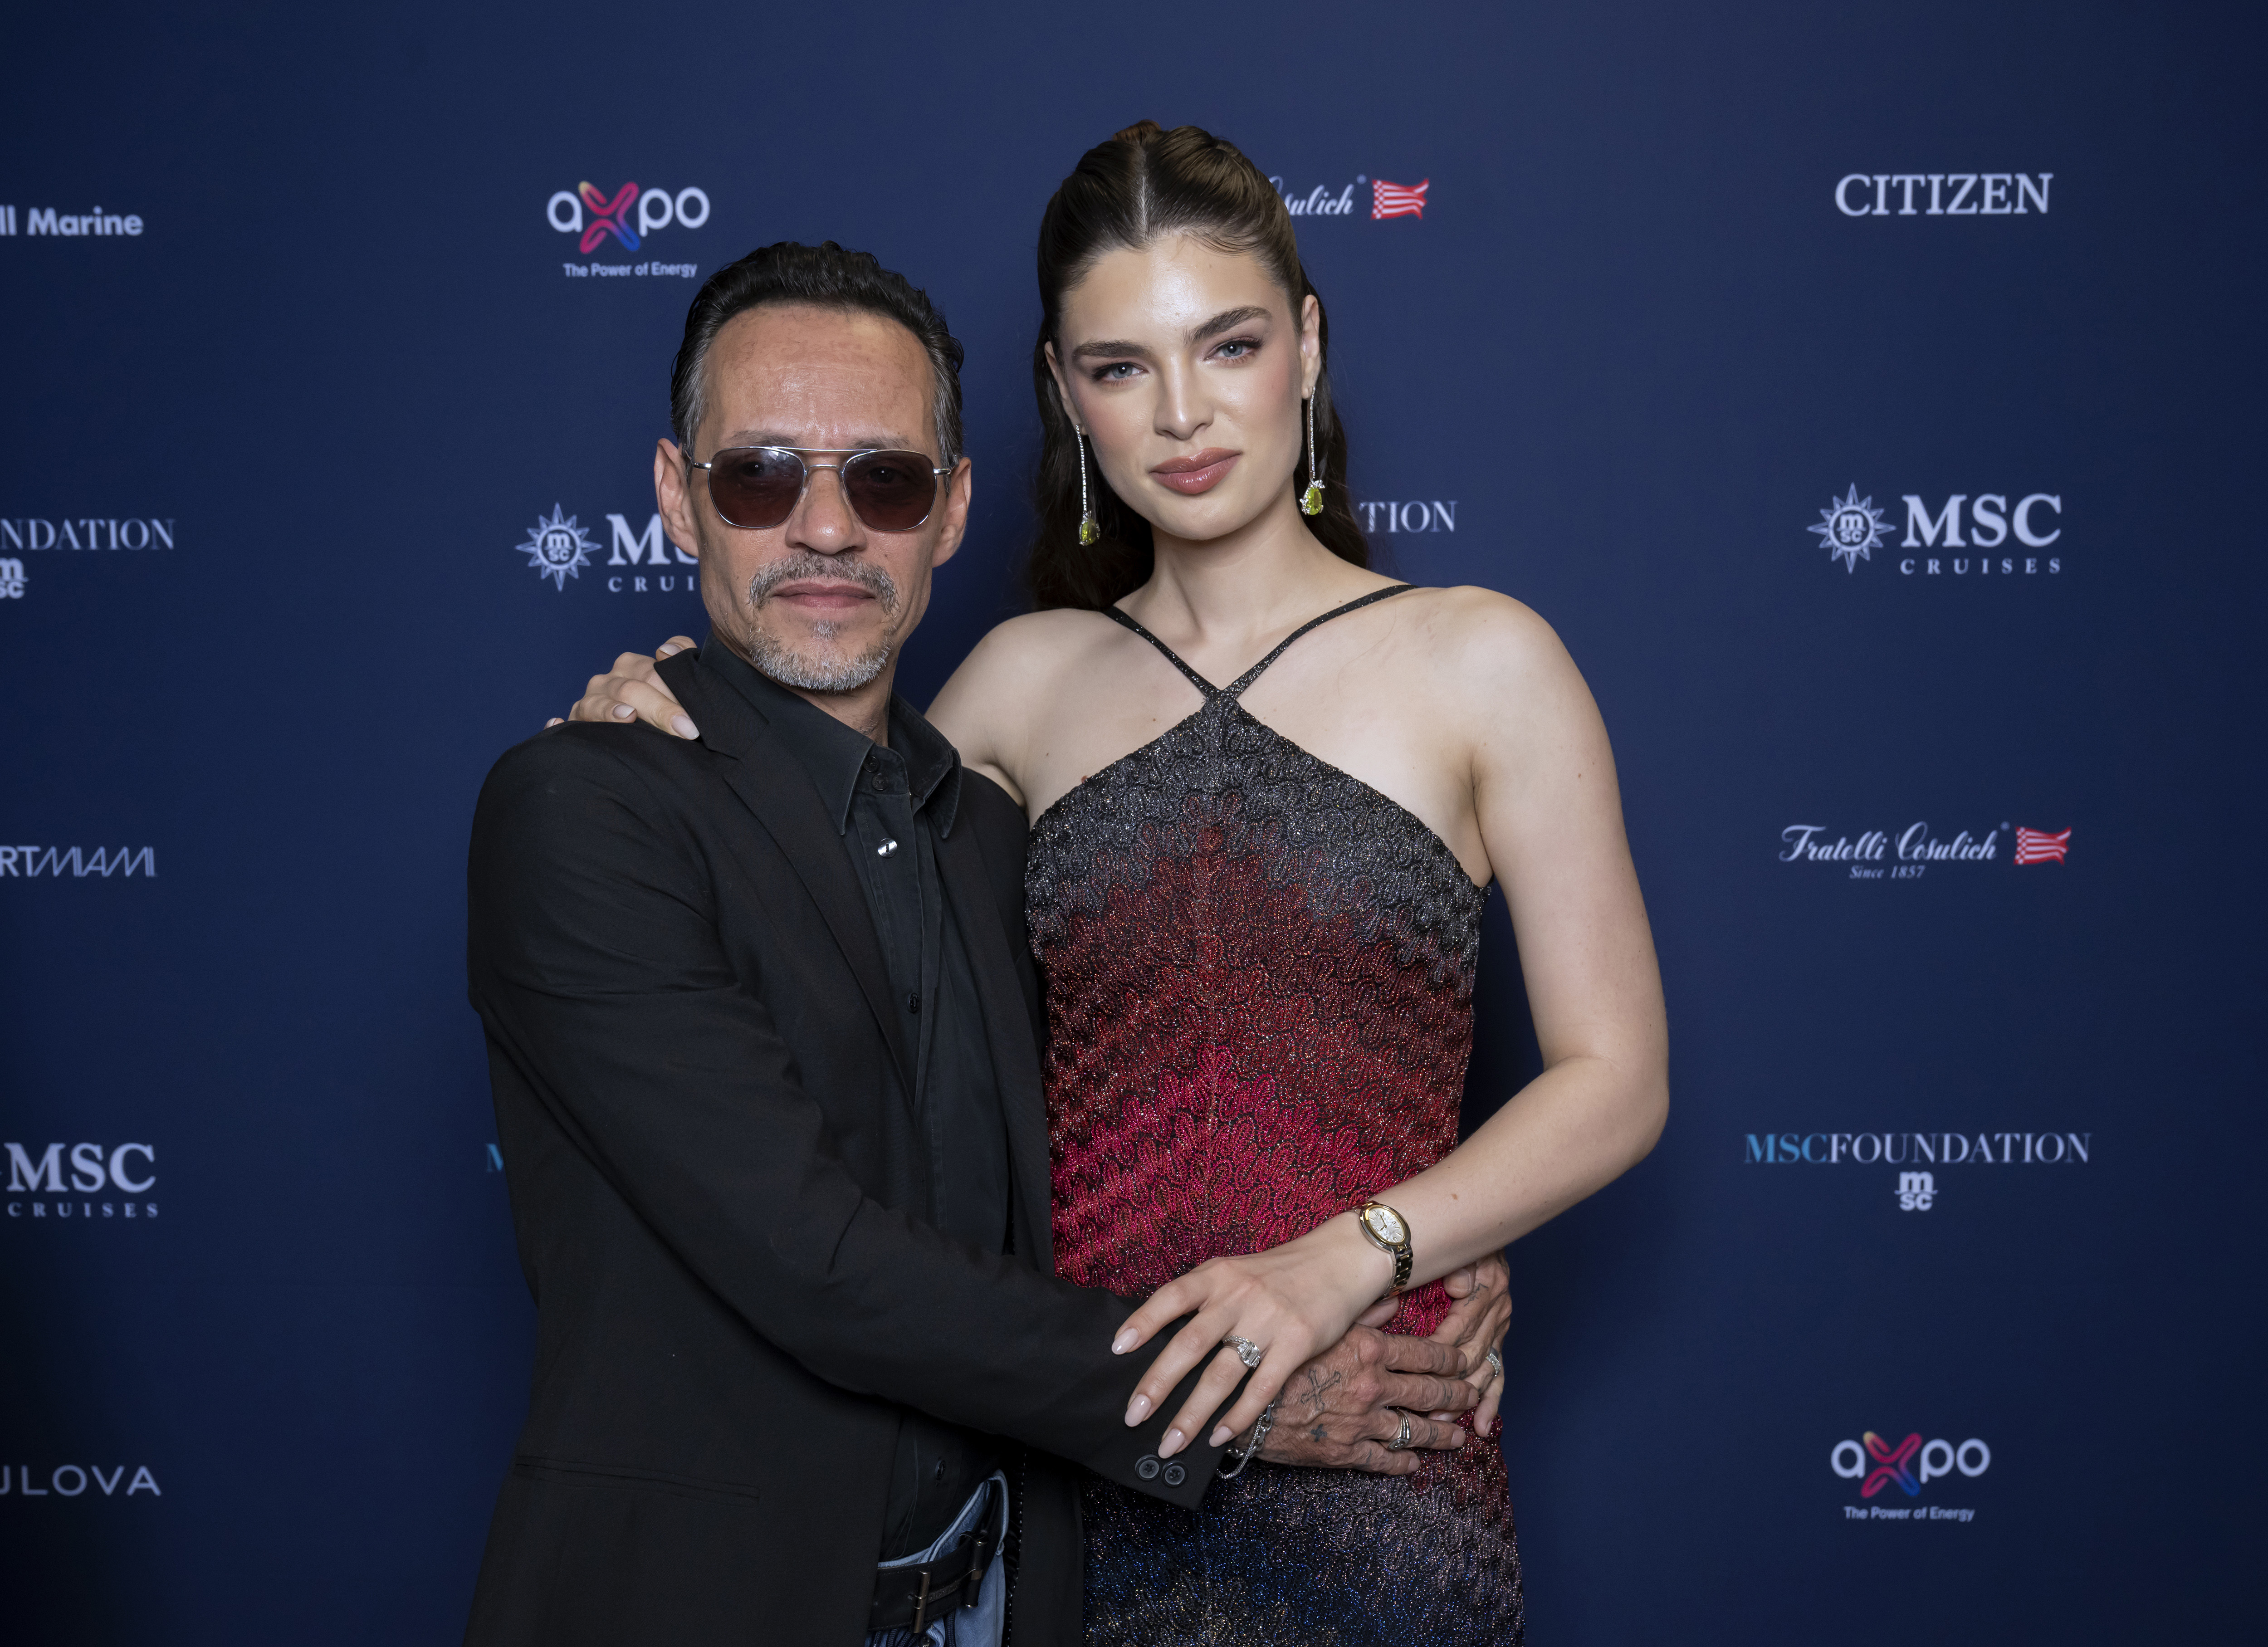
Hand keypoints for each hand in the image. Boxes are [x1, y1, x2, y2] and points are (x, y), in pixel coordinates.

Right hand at [545, 636, 700, 736]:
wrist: (641, 729)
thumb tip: (665, 651)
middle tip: (685, 731)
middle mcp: (609, 680)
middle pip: (632, 689)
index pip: (652, 671)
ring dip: (612, 711)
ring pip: (600, 703)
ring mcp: (591, 700)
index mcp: (632, 667)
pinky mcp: (576, 721)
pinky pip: (568, 720)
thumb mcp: (675, 682)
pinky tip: (558, 721)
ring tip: (629, 717)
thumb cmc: (662, 705)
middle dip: (660, 710)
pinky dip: (561, 722)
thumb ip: (681, 658)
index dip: (673, 691)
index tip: (693, 719)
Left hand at [1113, 1213, 1393, 1459]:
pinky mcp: (1298, 1343)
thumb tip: (1160, 1339)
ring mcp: (1268, 1321)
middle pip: (1189, 1344)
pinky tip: (1218, 1437)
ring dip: (1191, 1414)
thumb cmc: (1279, 1273)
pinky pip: (1262, 1388)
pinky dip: (1237, 1416)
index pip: (1171, 1297)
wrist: (1340, 1261)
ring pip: (1221, 1375)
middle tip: (1133, 1417)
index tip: (1117, 1350)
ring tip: (1170, 1443)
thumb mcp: (1235, 1272)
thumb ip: (1203, 1300)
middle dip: (1157, 1384)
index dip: (1142, 1322)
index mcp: (1217, 1275)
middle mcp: (1238, 1296)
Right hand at [1255, 1325, 1476, 1475]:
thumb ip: (1361, 1313)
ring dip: (1441, 1434)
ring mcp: (1361, 1422)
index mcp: (1368, 1350)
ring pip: (1415, 1430)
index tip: (1465, 1361)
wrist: (1238, 1399)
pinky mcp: (1344, 1452)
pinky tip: (1415, 1463)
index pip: (1427, 1354)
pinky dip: (1404, 1463)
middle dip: (1457, 1395)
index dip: (1452, 1359)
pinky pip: (1384, 1460)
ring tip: (1458, 1437)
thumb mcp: (1321, 1323)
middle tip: (1473, 1396)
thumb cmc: (1275, 1354)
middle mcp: (1372, 1386)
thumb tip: (1393, 1302)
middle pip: (1430, 1393)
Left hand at [1430, 1252, 1511, 1436]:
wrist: (1482, 1232)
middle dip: (1448, 1383)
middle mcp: (1498, 1311)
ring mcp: (1500, 1328)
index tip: (1416, 1366)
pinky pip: (1498, 1376)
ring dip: (1464, 1398)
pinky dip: (1490, 1402)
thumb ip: (1455, 1265)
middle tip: (1424, 1406)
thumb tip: (1458, 1287)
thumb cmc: (1458, 1242)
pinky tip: (1480, 1425)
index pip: (1461, 1326)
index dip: (1439, 1348)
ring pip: (1483, 1371)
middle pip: (1472, 1355)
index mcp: (1487, 1288)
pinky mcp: (1498, 1340)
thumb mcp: (1457, 1246)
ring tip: (1443, 1421)